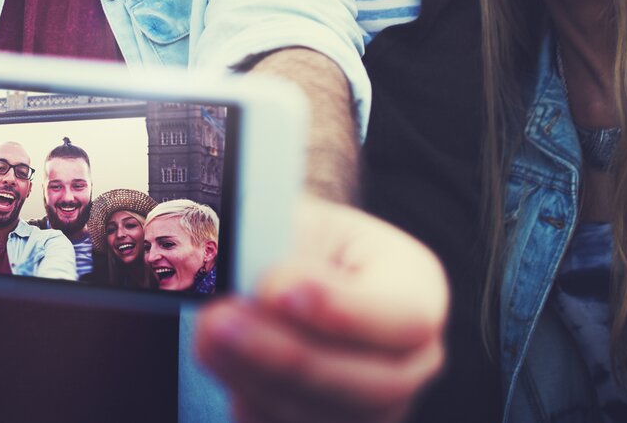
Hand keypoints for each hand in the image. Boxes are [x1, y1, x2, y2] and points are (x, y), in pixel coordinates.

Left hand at [194, 196, 446, 422]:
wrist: (301, 273)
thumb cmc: (310, 241)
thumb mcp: (309, 223)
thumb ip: (295, 251)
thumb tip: (268, 292)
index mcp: (420, 291)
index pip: (403, 317)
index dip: (342, 312)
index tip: (278, 292)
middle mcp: (414, 361)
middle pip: (370, 385)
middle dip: (288, 357)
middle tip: (219, 320)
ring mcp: (382, 409)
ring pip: (327, 418)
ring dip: (258, 381)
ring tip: (207, 335)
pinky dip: (253, 403)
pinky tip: (222, 363)